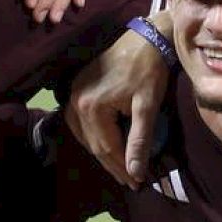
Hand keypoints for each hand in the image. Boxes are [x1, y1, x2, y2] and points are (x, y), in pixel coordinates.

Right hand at [66, 32, 169, 187]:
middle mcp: (75, 103)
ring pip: (86, 136)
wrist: (143, 38)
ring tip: (121, 168)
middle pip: (95, 145)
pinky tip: (107, 145)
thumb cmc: (149, 70)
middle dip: (114, 164)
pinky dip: (94, 137)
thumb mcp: (147, 106)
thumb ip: (139, 140)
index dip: (123, 168)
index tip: (138, 183)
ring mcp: (72, 95)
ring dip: (103, 153)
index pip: (107, 148)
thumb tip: (136, 173)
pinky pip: (81, 123)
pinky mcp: (76, 89)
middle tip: (131, 181)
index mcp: (90, 107)